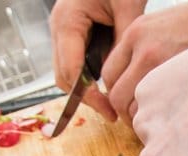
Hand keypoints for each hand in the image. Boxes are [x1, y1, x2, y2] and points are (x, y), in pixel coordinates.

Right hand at [49, 0, 146, 121]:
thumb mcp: (128, 5)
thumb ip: (124, 38)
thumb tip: (124, 73)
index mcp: (67, 20)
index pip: (71, 70)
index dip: (88, 95)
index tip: (109, 109)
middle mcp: (59, 28)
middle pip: (64, 77)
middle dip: (85, 98)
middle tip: (113, 113)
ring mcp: (64, 33)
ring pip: (68, 74)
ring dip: (87, 91)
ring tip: (114, 104)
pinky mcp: (73, 37)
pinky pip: (77, 64)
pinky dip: (90, 79)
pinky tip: (111, 87)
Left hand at [101, 0, 187, 124]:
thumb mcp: (158, 26)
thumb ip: (138, 51)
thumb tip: (129, 86)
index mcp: (134, 34)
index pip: (108, 75)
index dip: (115, 94)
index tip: (126, 102)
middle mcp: (142, 48)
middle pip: (117, 95)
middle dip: (124, 113)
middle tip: (139, 119)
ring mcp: (161, 63)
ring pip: (135, 108)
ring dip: (143, 119)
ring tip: (158, 120)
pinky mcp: (180, 76)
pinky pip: (158, 109)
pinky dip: (160, 118)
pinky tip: (171, 117)